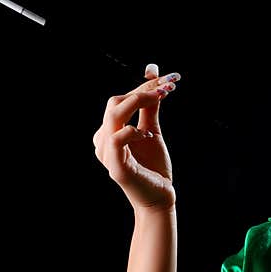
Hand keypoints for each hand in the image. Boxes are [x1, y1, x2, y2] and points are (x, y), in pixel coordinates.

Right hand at [93, 63, 179, 212]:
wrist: (159, 196)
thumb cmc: (153, 165)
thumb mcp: (152, 130)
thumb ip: (150, 106)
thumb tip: (153, 74)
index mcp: (108, 131)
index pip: (121, 100)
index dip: (142, 86)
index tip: (166, 77)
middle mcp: (103, 141)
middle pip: (115, 103)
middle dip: (142, 90)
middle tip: (167, 87)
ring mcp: (107, 154)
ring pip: (113, 116)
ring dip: (139, 102)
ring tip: (160, 99)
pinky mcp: (116, 167)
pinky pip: (117, 139)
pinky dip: (133, 131)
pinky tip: (148, 135)